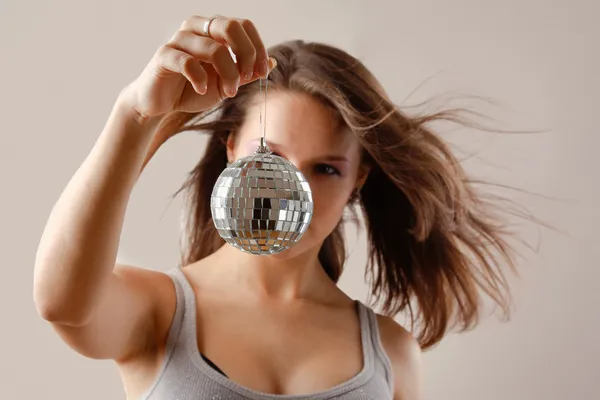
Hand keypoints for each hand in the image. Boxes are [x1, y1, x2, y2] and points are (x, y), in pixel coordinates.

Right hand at [120, 15, 275, 120]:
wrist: (161, 105)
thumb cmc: (192, 89)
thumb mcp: (226, 84)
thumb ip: (246, 73)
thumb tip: (273, 62)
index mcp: (213, 30)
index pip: (243, 25)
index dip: (258, 48)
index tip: (262, 72)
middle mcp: (196, 28)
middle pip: (230, 26)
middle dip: (246, 55)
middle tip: (246, 78)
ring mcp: (179, 40)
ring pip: (214, 48)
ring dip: (228, 75)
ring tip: (228, 92)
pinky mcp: (164, 55)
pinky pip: (188, 63)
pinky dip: (201, 79)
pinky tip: (203, 89)